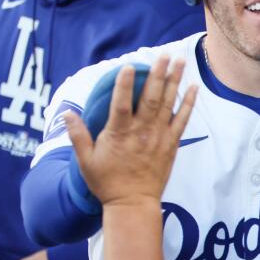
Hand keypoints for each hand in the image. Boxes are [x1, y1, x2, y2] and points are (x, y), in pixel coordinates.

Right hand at [65, 56, 196, 207]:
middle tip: (165, 54)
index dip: (125, 84)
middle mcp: (141, 132)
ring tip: (180, 61)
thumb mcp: (86, 160)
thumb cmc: (107, 183)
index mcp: (118, 134)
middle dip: (158, 74)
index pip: (121, 104)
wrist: (133, 204)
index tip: (129, 66)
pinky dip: (188, 104)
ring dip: (174, 81)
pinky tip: (194, 88)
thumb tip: (66, 113)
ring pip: (167, 104)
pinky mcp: (170, 144)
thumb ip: (77, 135)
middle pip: (150, 98)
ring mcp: (158, 137)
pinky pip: (182, 120)